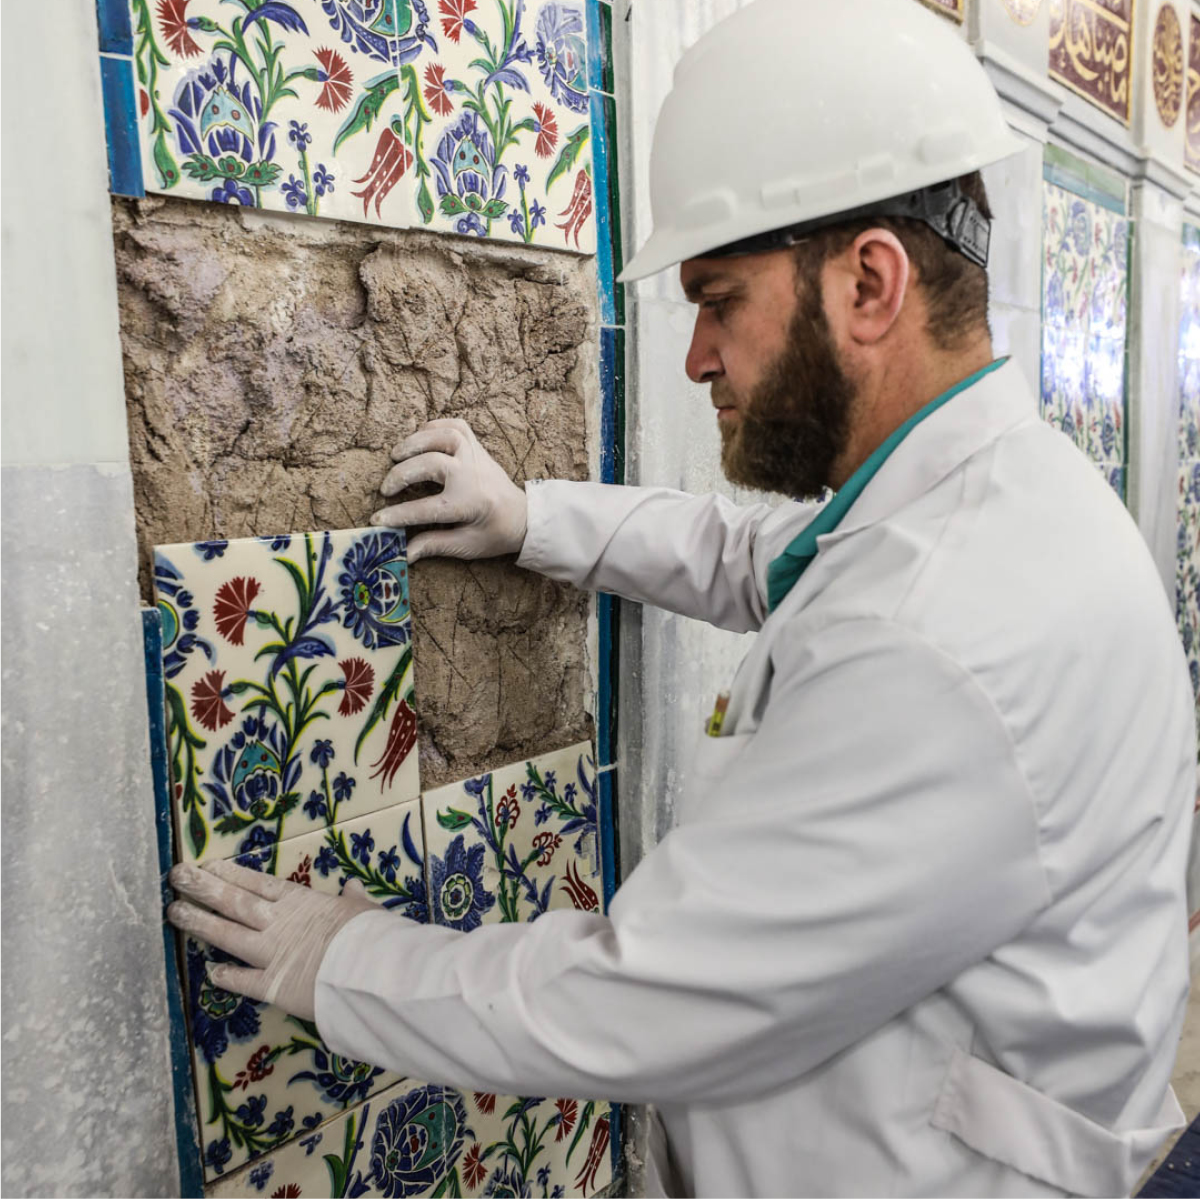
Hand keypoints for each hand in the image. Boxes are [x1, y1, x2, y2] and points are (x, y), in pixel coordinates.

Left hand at [167, 860, 377, 1020]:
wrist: (369, 970)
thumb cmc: (370, 934)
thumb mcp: (364, 909)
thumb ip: (352, 900)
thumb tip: (351, 887)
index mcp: (300, 901)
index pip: (257, 883)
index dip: (230, 874)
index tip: (207, 864)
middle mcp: (277, 923)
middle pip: (233, 902)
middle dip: (203, 888)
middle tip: (177, 875)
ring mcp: (270, 953)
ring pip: (227, 935)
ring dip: (200, 923)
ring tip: (174, 911)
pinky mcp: (272, 986)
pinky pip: (242, 981)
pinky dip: (226, 977)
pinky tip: (209, 972)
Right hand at [372, 418, 527, 562]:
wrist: (523, 517)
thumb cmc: (494, 533)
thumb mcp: (466, 546)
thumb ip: (434, 545)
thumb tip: (404, 553)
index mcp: (469, 504)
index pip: (425, 509)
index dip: (398, 515)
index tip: (377, 520)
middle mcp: (472, 476)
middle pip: (432, 464)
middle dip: (402, 475)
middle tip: (385, 489)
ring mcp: (476, 457)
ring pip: (444, 436)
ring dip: (416, 442)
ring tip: (396, 455)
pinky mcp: (478, 448)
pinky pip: (457, 426)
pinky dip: (435, 426)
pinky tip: (420, 437)